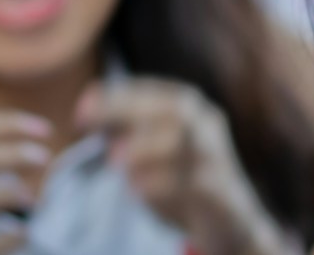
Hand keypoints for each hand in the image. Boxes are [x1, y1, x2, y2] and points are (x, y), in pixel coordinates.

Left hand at [76, 79, 295, 254]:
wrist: (231, 223)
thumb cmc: (183, 182)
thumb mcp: (151, 152)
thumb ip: (125, 131)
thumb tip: (87, 108)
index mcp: (191, 108)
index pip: (152, 91)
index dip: (115, 96)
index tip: (81, 109)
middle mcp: (207, 125)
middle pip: (172, 108)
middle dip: (126, 111)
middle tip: (88, 125)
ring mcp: (217, 157)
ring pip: (185, 139)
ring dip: (144, 147)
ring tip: (114, 162)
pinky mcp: (220, 191)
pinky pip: (192, 182)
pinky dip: (160, 184)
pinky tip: (136, 190)